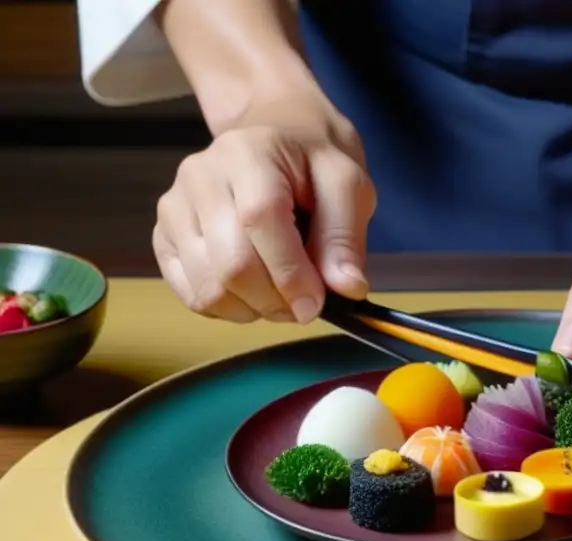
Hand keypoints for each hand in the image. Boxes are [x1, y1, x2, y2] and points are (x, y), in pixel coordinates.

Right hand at [152, 92, 375, 323]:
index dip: (291, 274)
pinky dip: (228, 309)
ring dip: (253, 310)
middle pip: (231, 265)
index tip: (317, 303)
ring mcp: (175, 207)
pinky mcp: (164, 236)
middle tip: (304, 305)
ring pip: (208, 289)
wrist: (275, 140)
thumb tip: (348, 288)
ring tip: (280, 296)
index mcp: (249, 153)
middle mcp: (201, 177)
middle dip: (276, 301)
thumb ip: (346, 237)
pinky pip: (191, 295)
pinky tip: (252, 294)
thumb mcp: (349, 187)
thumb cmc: (313, 166)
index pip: (260, 221)